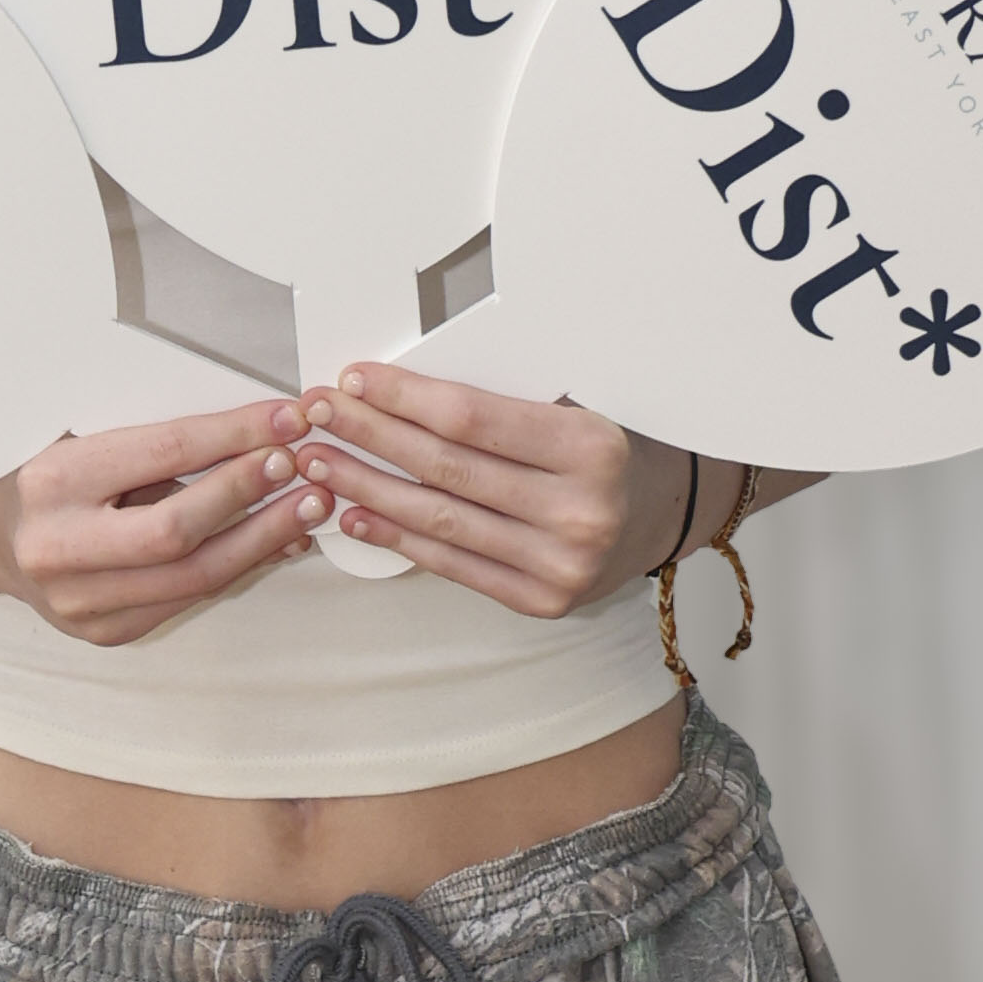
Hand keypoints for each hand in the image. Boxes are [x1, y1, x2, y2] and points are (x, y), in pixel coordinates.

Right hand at [0, 401, 326, 646]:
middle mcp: (58, 548)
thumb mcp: (86, 437)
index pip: (161, 453)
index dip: (232, 435)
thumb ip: (157, 441)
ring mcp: (79, 602)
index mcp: (53, 482)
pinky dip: (238, 569)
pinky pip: (188, 599)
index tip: (284, 418)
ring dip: (261, 540)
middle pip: (176, 529)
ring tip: (308, 507)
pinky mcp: (104, 631)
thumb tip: (256, 430)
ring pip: (191, 576)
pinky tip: (276, 544)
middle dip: (248, 494)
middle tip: (302, 467)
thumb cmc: (52, 473)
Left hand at [279, 366, 699, 618]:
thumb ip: (498, 405)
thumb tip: (394, 392)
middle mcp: (578, 509)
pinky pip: (453, 564)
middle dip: (370, 436)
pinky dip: (397, 539)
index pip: (470, 417)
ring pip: (439, 519)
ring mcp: (561, 563)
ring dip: (368, 489)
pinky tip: (356, 517)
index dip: (402, 398)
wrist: (664, 513)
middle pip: (445, 467)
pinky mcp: (543, 601)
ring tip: (320, 463)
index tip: (354, 380)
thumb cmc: (608, 447)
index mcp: (588, 446)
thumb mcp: (573, 405)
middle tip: (318, 414)